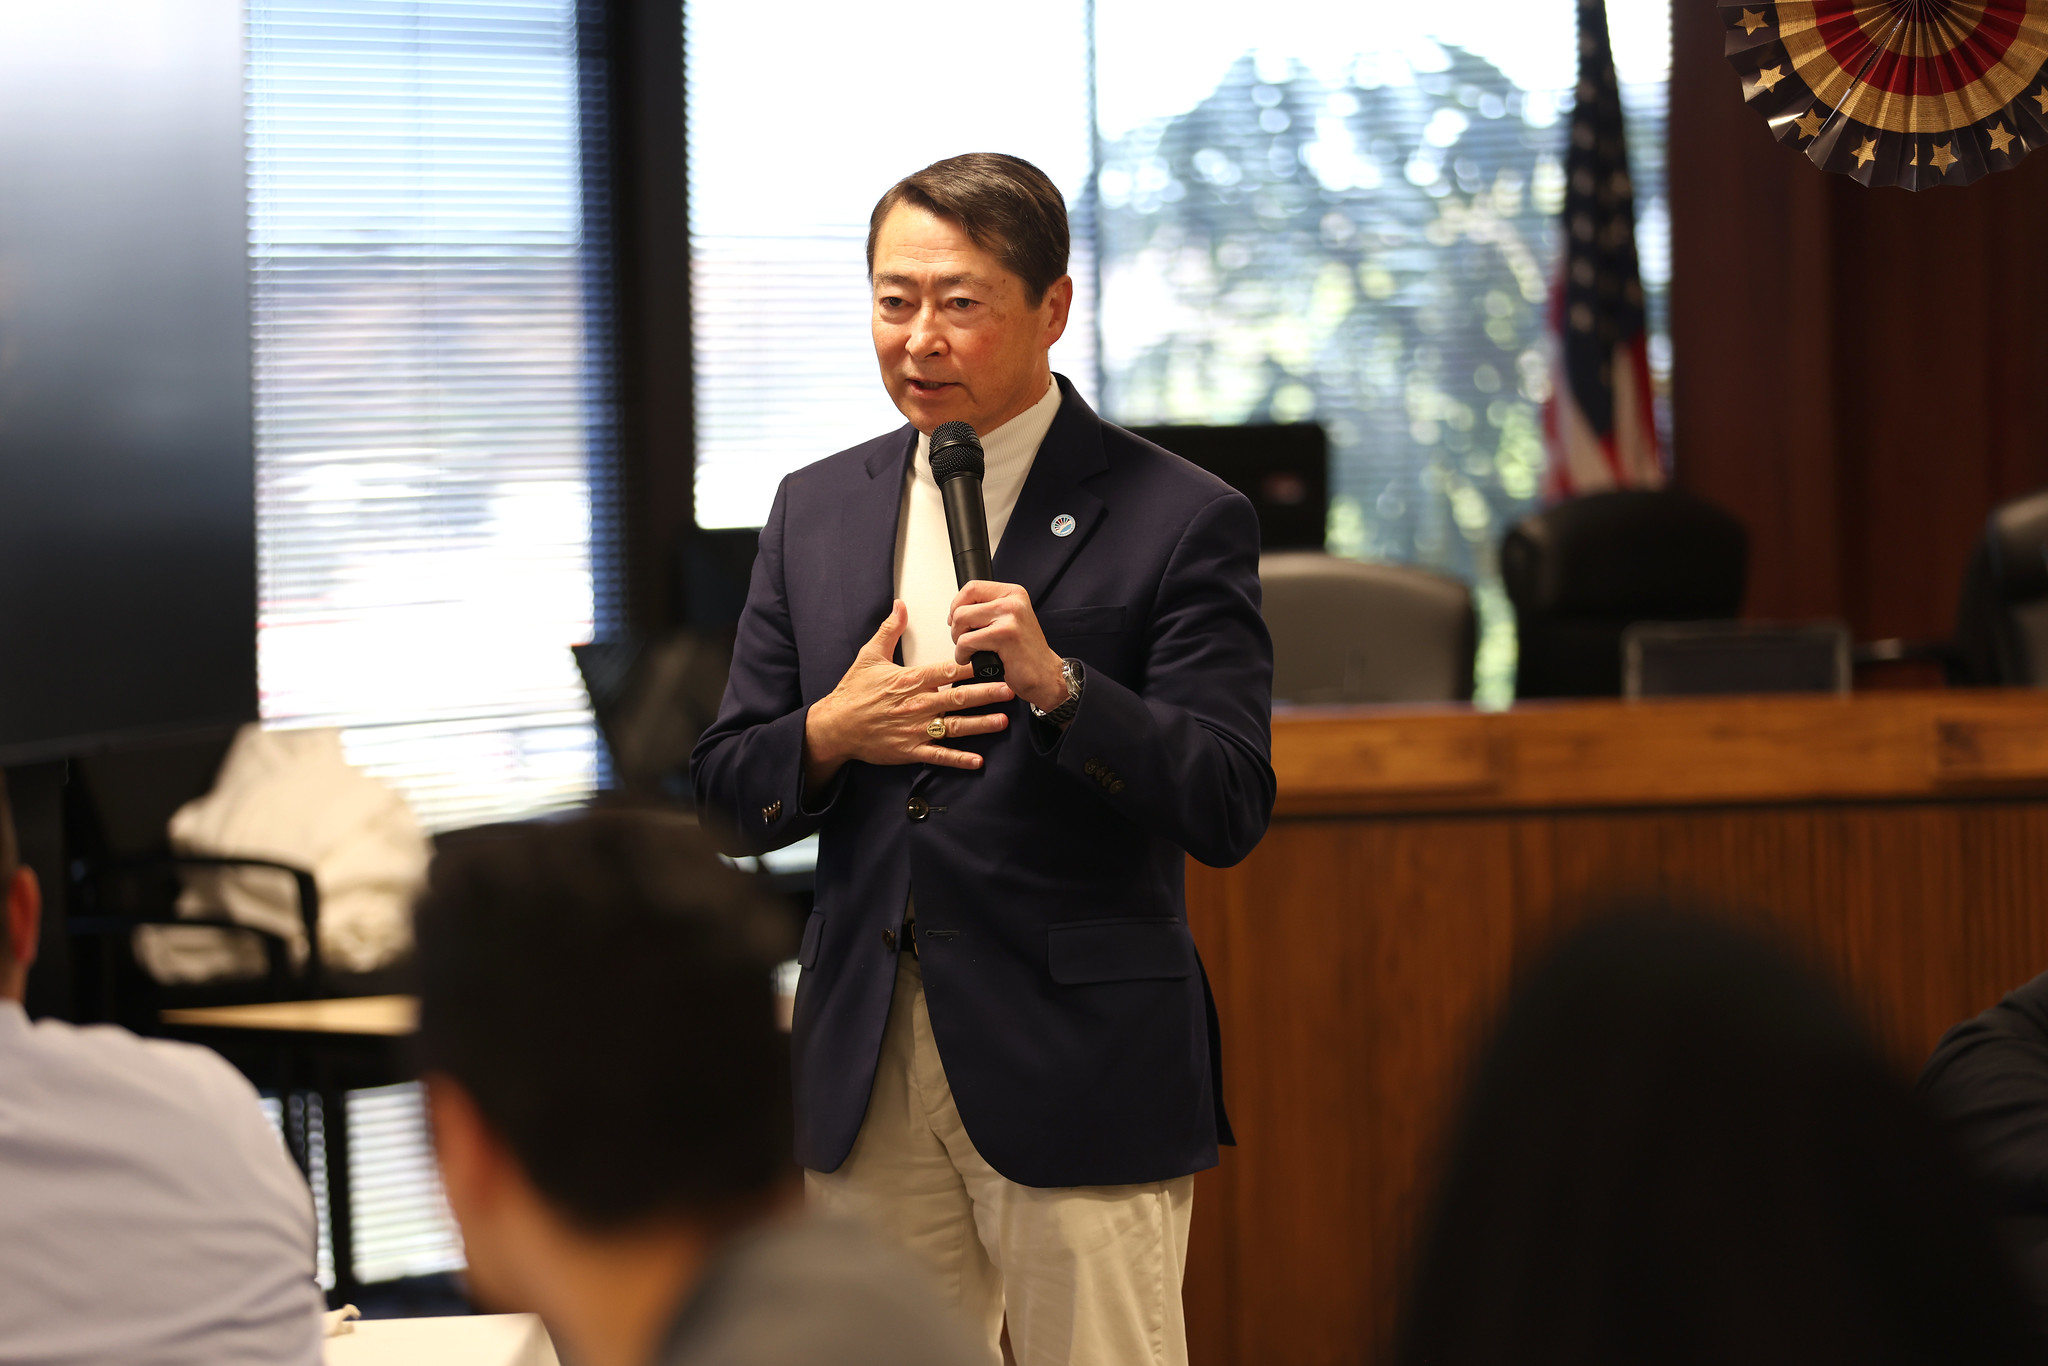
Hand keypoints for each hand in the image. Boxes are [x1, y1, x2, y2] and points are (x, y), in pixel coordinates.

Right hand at [804, 601, 1013, 786]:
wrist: (835, 726)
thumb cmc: (853, 692)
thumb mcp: (869, 655)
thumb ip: (889, 629)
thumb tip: (900, 606)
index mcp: (910, 680)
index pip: (947, 670)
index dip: (972, 666)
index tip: (992, 659)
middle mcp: (916, 705)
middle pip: (958, 698)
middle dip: (986, 693)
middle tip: (1010, 688)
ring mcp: (915, 729)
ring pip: (954, 727)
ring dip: (980, 724)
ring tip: (1003, 720)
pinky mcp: (910, 750)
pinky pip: (939, 755)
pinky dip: (959, 759)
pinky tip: (978, 760)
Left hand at [948, 581, 1066, 713]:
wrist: (1044, 675)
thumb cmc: (1024, 652)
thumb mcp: (1008, 620)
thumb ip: (987, 608)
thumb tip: (956, 608)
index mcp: (1013, 593)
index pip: (972, 587)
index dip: (957, 605)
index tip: (958, 620)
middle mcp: (1013, 601)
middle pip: (962, 606)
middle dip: (956, 627)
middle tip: (965, 640)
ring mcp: (1010, 616)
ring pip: (961, 620)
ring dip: (958, 641)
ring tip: (970, 650)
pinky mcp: (1004, 635)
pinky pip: (966, 641)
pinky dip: (962, 654)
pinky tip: (973, 659)